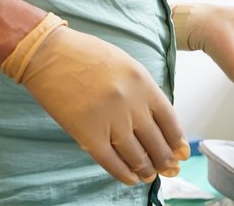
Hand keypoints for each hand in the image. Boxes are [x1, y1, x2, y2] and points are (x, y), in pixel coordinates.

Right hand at [20, 26, 189, 184]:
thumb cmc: (88, 55)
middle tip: (171, 169)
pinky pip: (110, 160)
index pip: (169, 119)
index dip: (177, 139)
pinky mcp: (87, 134)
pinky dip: (122, 173)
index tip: (182, 151)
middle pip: (156, 140)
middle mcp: (132, 105)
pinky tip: (131, 179)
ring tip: (152, 175)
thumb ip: (141, 90)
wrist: (51, 55)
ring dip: (147, 169)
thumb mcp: (127, 66)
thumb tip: (153, 117)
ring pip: (136, 154)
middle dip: (166, 159)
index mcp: (144, 85)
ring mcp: (111, 121)